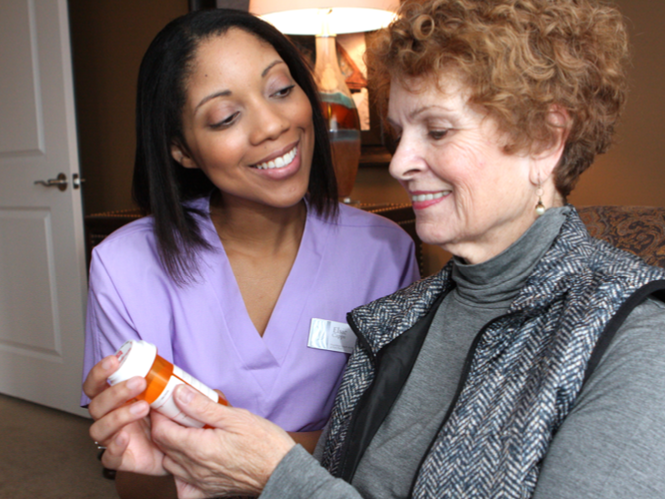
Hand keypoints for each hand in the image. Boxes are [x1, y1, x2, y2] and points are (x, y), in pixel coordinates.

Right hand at [83, 355, 166, 475]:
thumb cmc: (167, 417)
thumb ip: (161, 382)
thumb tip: (164, 366)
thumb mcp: (166, 395)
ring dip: (119, 416)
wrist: (178, 447)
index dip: (99, 373)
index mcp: (116, 400)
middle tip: (139, 382)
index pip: (96, 385)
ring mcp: (113, 439)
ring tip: (143, 407)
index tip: (114, 360)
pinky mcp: (122, 459)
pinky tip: (125, 437)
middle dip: (115, 392)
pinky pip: (108, 457)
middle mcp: (110, 418)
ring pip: (99, 429)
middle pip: (96, 405)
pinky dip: (114, 447)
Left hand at [151, 384, 295, 497]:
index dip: (159, 414)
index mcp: (199, 448)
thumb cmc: (264, 443)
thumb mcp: (235, 416)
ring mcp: (200, 483)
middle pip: (163, 447)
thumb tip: (178, 394)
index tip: (165, 401)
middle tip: (176, 410)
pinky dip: (180, 473)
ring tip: (186, 430)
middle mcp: (194, 469)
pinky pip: (183, 485)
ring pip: (170, 465)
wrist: (282, 471)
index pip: (162, 431)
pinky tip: (190, 462)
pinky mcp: (208, 492)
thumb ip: (203, 406)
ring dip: (171, 447)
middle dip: (164, 426)